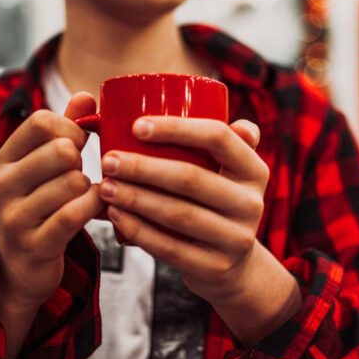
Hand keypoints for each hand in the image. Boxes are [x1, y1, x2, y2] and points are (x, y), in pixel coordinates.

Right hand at [0, 93, 101, 312]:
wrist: (22, 265)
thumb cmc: (42, 203)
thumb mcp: (46, 164)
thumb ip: (66, 128)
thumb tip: (87, 95)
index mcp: (7, 157)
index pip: (42, 121)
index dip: (73, 127)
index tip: (80, 143)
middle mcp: (4, 184)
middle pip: (61, 150)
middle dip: (83, 161)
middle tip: (80, 175)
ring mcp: (16, 216)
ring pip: (72, 182)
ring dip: (90, 188)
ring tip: (84, 195)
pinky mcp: (34, 244)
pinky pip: (75, 213)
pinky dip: (94, 207)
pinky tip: (95, 208)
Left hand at [99, 117, 269, 303]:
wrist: (232, 265)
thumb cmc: (214, 202)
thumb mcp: (226, 170)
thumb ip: (214, 137)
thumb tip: (176, 91)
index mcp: (254, 168)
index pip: (218, 137)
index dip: (177, 128)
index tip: (137, 125)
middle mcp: (253, 202)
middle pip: (191, 177)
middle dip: (143, 167)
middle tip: (107, 159)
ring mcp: (238, 238)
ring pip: (178, 214)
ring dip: (135, 199)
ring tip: (104, 186)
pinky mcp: (217, 267)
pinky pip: (171, 248)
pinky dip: (138, 231)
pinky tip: (115, 217)